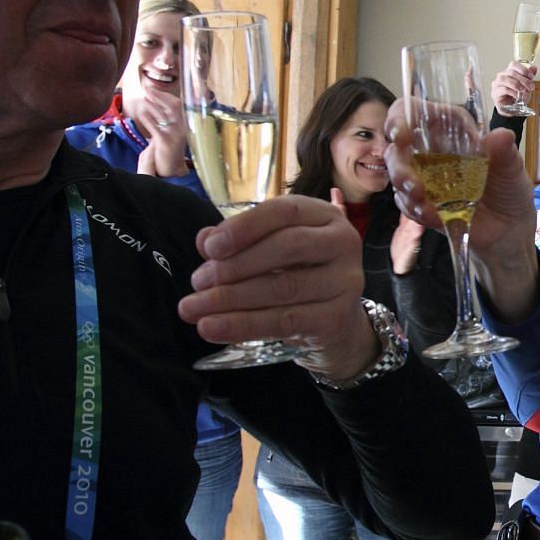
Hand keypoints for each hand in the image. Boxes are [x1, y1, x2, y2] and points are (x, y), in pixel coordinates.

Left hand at [131, 90, 190, 176]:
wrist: (172, 170)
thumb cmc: (169, 150)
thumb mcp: (172, 133)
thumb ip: (168, 121)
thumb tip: (158, 105)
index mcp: (185, 125)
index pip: (178, 104)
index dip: (166, 95)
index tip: (156, 89)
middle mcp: (182, 128)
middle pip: (172, 106)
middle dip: (159, 96)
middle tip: (147, 90)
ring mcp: (175, 135)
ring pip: (163, 115)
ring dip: (152, 105)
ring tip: (143, 99)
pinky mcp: (165, 143)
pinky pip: (155, 127)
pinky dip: (148, 119)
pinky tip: (141, 113)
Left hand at [177, 195, 378, 381]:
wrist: (336, 324)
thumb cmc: (298, 275)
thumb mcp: (269, 252)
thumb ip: (239, 242)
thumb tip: (205, 239)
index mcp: (324, 216)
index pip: (285, 211)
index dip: (245, 227)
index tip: (210, 248)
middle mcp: (343, 242)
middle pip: (287, 247)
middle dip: (235, 265)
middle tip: (197, 282)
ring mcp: (346, 281)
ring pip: (284, 287)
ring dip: (231, 299)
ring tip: (193, 308)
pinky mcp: (338, 317)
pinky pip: (286, 321)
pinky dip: (245, 325)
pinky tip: (214, 328)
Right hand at [384, 101, 539, 319]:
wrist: (509, 230)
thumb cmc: (510, 190)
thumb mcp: (513, 168)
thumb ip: (505, 152)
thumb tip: (501, 136)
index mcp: (451, 133)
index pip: (417, 113)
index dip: (400, 116)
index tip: (400, 133)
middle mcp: (433, 153)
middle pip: (398, 148)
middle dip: (398, 165)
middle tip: (413, 185)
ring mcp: (425, 179)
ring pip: (398, 176)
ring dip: (404, 190)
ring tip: (423, 205)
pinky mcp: (424, 204)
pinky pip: (406, 204)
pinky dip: (414, 210)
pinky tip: (431, 217)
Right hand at [491, 61, 537, 109]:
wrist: (511, 109)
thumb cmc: (516, 96)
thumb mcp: (525, 86)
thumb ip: (529, 77)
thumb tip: (534, 68)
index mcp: (508, 72)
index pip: (513, 64)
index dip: (523, 69)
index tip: (531, 77)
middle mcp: (501, 76)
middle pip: (512, 73)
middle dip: (524, 80)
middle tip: (531, 87)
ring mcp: (496, 84)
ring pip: (506, 79)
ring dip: (517, 85)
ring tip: (524, 91)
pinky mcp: (495, 93)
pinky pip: (504, 89)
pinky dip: (513, 92)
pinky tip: (517, 96)